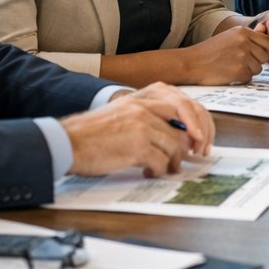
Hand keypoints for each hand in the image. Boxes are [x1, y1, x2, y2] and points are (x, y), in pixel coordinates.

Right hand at [66, 82, 214, 176]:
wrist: (67, 142)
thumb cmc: (93, 133)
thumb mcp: (123, 113)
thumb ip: (149, 117)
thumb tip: (177, 136)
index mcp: (143, 97)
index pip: (184, 103)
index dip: (198, 121)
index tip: (201, 138)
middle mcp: (145, 107)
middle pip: (188, 120)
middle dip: (196, 140)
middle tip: (195, 155)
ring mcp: (142, 125)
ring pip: (176, 145)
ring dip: (174, 161)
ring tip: (165, 168)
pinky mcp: (137, 145)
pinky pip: (161, 161)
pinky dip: (159, 170)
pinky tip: (148, 171)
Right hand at [178, 25, 268, 84]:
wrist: (191, 63)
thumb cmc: (209, 51)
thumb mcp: (229, 37)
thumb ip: (247, 37)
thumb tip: (266, 32)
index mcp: (243, 31)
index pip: (268, 41)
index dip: (263, 50)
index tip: (254, 54)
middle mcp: (245, 42)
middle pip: (265, 56)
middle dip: (256, 61)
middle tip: (240, 62)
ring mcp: (242, 57)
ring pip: (258, 68)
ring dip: (248, 70)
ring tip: (232, 67)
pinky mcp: (239, 71)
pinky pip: (249, 78)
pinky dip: (241, 78)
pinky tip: (228, 74)